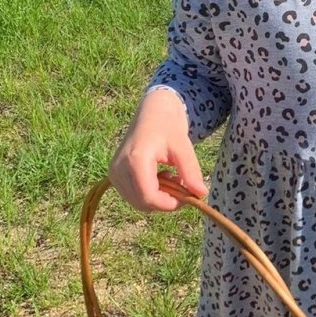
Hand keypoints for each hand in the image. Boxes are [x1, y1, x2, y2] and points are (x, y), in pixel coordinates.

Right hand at [108, 87, 207, 211]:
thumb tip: (201, 194)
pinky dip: (149, 193)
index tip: (187, 196)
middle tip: (180, 184)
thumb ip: (190, 171)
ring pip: (138, 203)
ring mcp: (114, 173)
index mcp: (135, 160)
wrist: (151, 112)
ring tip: (170, 176)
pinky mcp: (114, 175)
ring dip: (158, 197)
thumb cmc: (168, 126)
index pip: (149, 198)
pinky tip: (158, 177)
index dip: (170, 204)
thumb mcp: (183, 147)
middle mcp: (119, 169)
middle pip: (143, 203)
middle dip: (165, 201)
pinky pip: (133, 196)